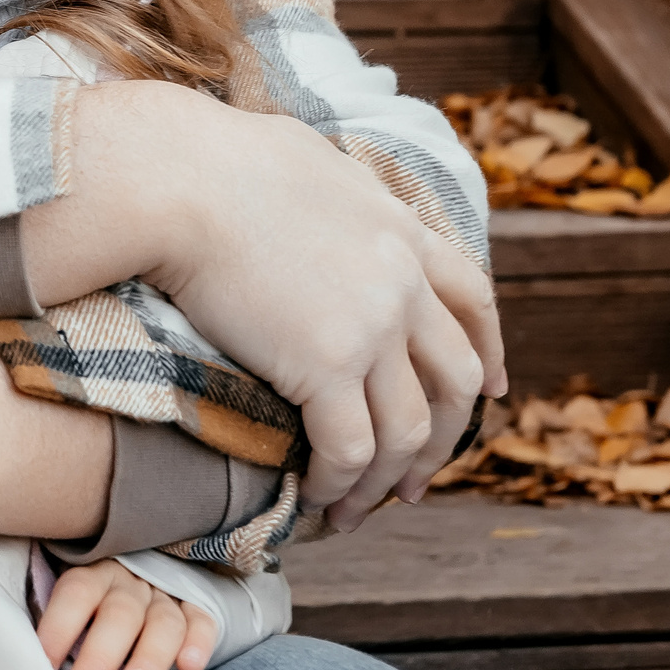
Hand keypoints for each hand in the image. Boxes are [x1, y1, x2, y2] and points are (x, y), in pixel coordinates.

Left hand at [34, 560, 216, 669]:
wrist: (143, 580)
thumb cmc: (94, 611)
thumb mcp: (75, 611)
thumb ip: (66, 635)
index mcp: (94, 575)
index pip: (76, 593)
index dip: (59, 628)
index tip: (45, 668)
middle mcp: (131, 581)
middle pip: (119, 614)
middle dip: (99, 658)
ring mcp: (166, 593)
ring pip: (163, 622)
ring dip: (149, 659)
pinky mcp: (197, 608)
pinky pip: (202, 622)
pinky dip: (198, 643)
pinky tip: (189, 668)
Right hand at [35, 83, 505, 530]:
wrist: (176, 179)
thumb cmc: (208, 158)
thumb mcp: (302, 159)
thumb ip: (331, 191)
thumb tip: (314, 189)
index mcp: (399, 228)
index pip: (472, 296)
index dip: (490, 350)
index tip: (493, 387)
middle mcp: (401, 281)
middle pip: (457, 379)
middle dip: (445, 439)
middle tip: (415, 480)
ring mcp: (371, 326)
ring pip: (409, 430)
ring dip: (387, 481)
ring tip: (354, 510)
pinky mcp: (325, 365)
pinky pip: (351, 450)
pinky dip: (341, 485)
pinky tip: (317, 499)